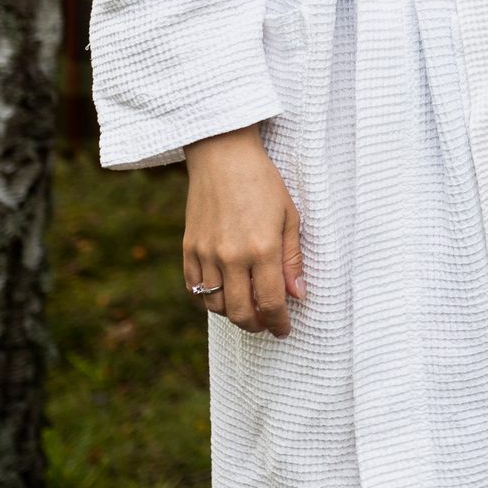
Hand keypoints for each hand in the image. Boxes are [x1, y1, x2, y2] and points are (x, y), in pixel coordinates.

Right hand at [183, 123, 305, 335]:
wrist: (223, 157)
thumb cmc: (263, 183)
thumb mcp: (290, 217)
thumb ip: (293, 259)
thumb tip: (298, 294)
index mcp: (262, 249)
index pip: (271, 302)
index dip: (279, 322)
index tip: (284, 330)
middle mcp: (231, 256)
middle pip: (240, 312)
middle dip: (256, 325)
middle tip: (267, 324)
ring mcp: (205, 254)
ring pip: (215, 305)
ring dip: (232, 314)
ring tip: (248, 310)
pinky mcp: (188, 249)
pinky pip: (194, 289)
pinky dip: (209, 299)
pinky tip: (224, 294)